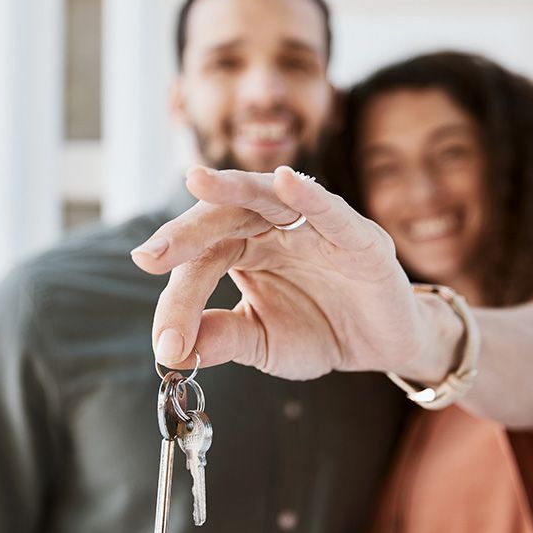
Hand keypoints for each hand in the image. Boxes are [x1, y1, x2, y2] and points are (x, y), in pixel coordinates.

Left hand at [130, 165, 454, 380]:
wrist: (382, 346)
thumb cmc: (320, 330)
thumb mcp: (263, 342)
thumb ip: (223, 338)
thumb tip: (173, 351)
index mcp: (244, 249)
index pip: (201, 262)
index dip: (179, 301)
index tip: (167, 344)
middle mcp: (272, 229)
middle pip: (223, 218)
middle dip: (186, 233)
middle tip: (150, 256)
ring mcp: (314, 227)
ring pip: (268, 198)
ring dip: (233, 187)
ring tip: (197, 180)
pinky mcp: (357, 236)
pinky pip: (331, 212)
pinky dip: (311, 196)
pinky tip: (286, 181)